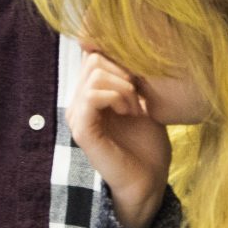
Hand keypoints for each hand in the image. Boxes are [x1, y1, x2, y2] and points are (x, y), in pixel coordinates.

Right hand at [68, 53, 172, 227]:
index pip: (93, 55)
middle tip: (139, 97)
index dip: (120, 60)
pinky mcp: (82, 130)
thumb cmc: (148, 143)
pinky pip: (92, 95)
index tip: (140, 83)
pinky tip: (129, 112)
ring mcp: (77, 116)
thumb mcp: (141, 101)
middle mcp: (77, 103)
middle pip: (93, 59)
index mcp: (88, 96)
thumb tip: (127, 48)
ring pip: (93, 74)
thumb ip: (129, 78)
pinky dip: (116, 97)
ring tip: (136, 107)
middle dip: (123, 72)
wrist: (149, 179)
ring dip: (123, 87)